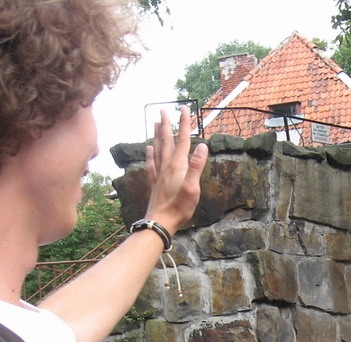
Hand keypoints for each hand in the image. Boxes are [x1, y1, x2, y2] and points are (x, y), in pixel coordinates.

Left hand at [144, 107, 208, 232]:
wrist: (160, 223)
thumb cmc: (178, 209)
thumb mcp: (192, 188)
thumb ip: (196, 166)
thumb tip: (202, 146)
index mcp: (177, 167)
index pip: (182, 141)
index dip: (184, 124)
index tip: (184, 108)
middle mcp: (167, 167)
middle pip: (167, 142)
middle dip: (167, 125)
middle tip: (164, 110)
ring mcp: (159, 175)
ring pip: (158, 150)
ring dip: (158, 136)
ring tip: (156, 123)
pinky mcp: (154, 184)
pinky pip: (151, 164)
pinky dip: (149, 154)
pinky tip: (148, 148)